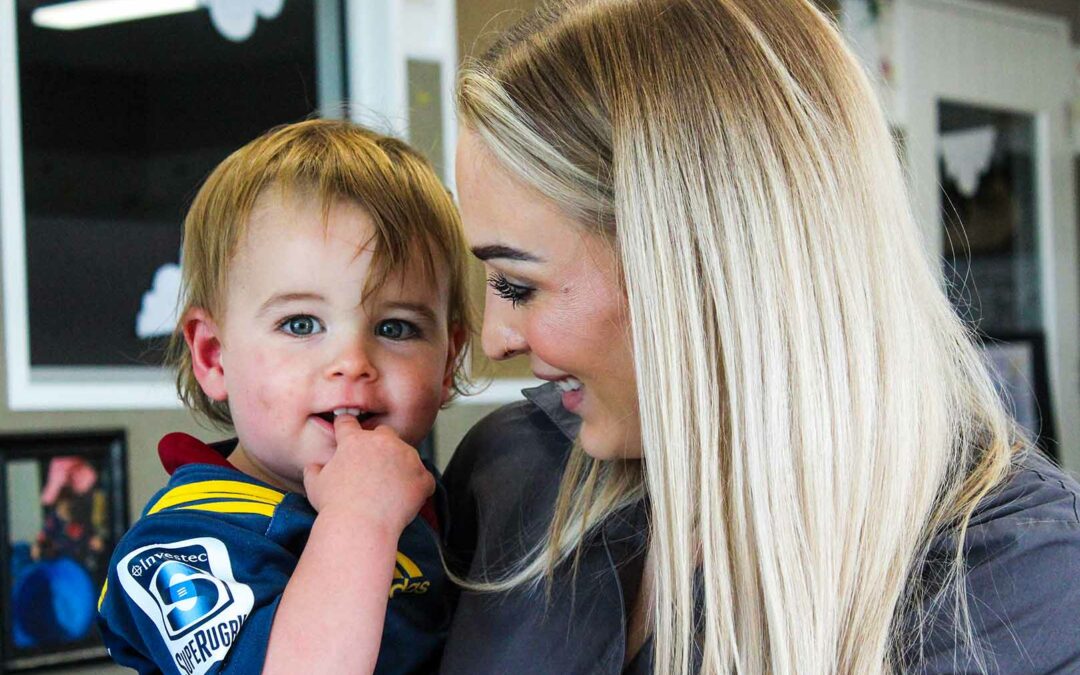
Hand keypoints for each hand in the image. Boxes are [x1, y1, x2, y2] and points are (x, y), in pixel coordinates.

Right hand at [302, 416, 434, 533]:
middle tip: (373, 468)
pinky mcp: (421, 476)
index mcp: (354, 441)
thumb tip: (313, 467)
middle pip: (384, 433)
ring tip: (389, 490)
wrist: (361, 525)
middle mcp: (382, 442)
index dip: (346, 428)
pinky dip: (418, 487)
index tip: (347, 433)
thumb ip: (314, 470)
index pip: (348, 423)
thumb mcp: (314, 485)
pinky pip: (423, 478)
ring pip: (406, 454)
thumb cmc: (335, 506)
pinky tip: (406, 500)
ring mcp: (406, 457)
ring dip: (401, 466)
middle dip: (380, 445)